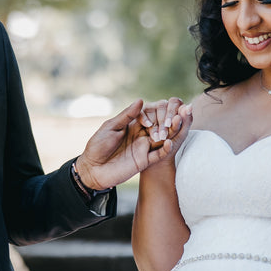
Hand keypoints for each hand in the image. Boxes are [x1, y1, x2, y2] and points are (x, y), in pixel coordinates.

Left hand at [76, 98, 191, 190]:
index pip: (149, 115)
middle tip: (174, 119)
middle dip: (166, 122)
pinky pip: (158, 154)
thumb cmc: (97, 146)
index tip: (147, 123)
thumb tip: (141, 100)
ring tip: (177, 125)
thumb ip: (127, 115)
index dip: (152, 116)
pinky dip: (165, 149)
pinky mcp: (144, 161)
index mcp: (132, 125)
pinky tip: (169, 143)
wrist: (92, 169)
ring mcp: (143, 148)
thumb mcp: (110, 128)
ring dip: (170, 132)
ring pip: (162, 139)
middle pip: (158, 126)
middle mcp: (140, 135)